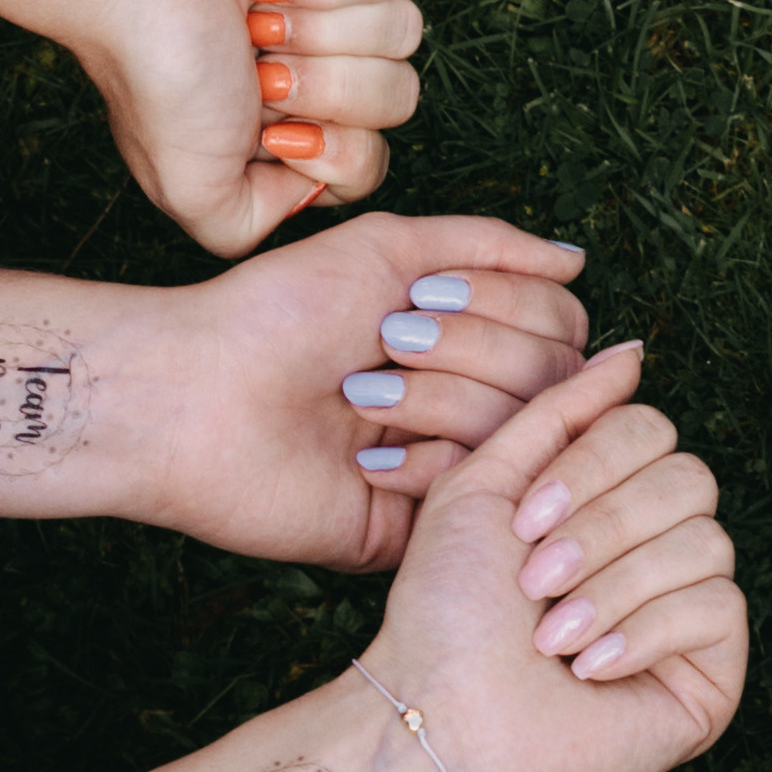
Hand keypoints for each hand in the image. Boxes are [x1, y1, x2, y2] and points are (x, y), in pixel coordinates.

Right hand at [74, 0, 417, 256]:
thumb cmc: (159, 74)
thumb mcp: (193, 194)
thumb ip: (251, 227)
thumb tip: (308, 191)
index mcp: (291, 133)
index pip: (369, 164)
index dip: (335, 150)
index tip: (274, 132)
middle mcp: (319, 76)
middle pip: (399, 100)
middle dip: (329, 87)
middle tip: (261, 68)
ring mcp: (337, 12)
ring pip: (403, 35)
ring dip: (322, 31)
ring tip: (258, 20)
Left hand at [139, 215, 590, 568]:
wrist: (194, 392)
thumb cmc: (278, 313)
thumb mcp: (391, 249)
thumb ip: (493, 245)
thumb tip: (577, 261)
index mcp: (471, 340)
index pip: (562, 323)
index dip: (511, 303)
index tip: (426, 294)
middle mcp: (474, 401)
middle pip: (555, 373)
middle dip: (470, 346)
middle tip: (387, 340)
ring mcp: (453, 465)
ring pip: (522, 428)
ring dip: (437, 397)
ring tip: (358, 397)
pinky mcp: (422, 525)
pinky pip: (477, 489)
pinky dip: (422, 459)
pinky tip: (364, 459)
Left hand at [365, 350, 748, 771]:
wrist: (439, 722)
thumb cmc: (448, 613)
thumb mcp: (487, 483)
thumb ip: (558, 408)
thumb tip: (633, 349)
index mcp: (612, 498)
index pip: (654, 431)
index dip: (594, 464)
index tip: (523, 521)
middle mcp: (662, 546)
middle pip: (690, 478)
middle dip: (603, 528)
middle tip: (535, 581)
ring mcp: (693, 609)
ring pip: (706, 542)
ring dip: (614, 586)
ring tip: (551, 638)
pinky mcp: (714, 671)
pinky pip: (718, 607)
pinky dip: (644, 631)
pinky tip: (589, 669)